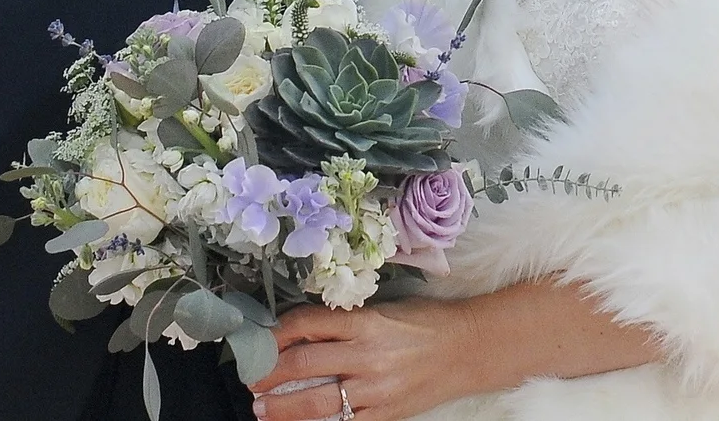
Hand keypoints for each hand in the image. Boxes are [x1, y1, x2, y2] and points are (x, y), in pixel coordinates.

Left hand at [251, 300, 472, 420]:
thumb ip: (345, 321)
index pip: (308, 324)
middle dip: (268, 373)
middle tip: (251, 378)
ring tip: (261, 407)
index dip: (277, 333)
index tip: (260, 340)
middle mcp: (367, 355)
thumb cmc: (425, 323)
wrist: (468, 348)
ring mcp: (375, 389)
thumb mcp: (384, 309)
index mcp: (366, 321)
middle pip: (302, 364)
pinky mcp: (384, 415)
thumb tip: (301, 331)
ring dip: (280, 407)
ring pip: (315, 402)